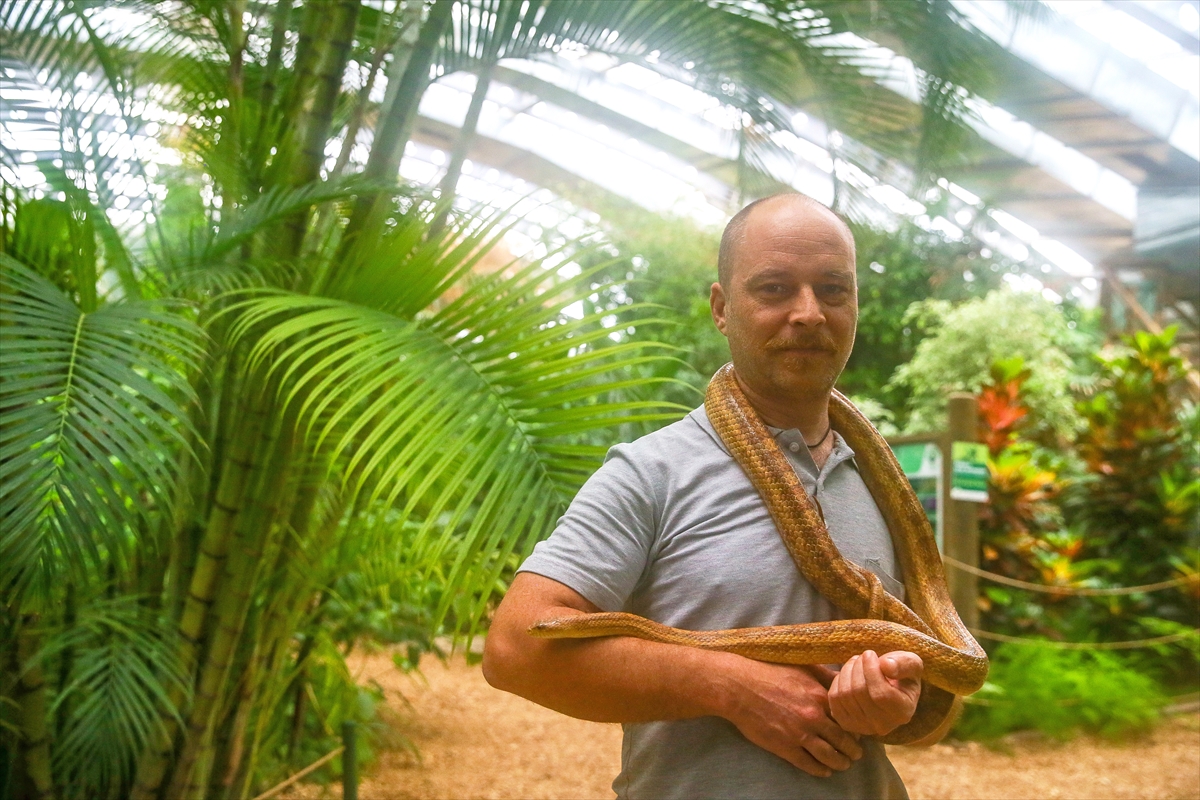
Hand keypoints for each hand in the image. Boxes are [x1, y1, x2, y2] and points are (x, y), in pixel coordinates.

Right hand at [715, 656, 863, 777]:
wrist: (739, 688)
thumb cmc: (770, 673)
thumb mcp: (802, 667)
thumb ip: (826, 675)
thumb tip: (845, 678)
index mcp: (820, 697)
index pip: (848, 718)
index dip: (856, 727)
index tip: (858, 732)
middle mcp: (814, 717)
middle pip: (843, 740)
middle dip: (853, 750)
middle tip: (856, 754)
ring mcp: (800, 734)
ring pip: (829, 755)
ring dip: (840, 762)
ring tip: (844, 764)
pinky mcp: (785, 747)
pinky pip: (808, 764)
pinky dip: (820, 770)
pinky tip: (824, 770)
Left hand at [828, 650, 922, 736]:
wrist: (889, 688)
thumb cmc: (901, 674)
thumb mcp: (911, 663)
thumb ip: (904, 663)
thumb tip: (886, 665)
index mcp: (903, 712)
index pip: (881, 694)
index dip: (871, 670)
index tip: (870, 653)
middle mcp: (883, 725)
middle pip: (860, 692)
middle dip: (858, 667)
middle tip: (863, 656)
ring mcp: (863, 727)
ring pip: (845, 694)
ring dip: (847, 671)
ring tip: (857, 663)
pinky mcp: (846, 723)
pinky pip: (834, 698)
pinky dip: (838, 681)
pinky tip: (849, 675)